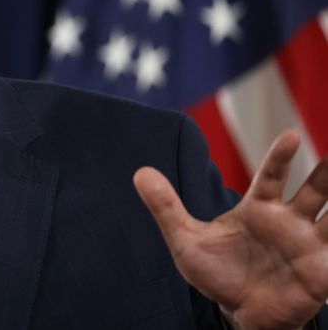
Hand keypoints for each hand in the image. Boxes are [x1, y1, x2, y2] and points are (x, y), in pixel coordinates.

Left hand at [133, 129, 327, 329]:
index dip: (281, 157)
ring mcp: (309, 245)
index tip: (289, 135)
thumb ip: (166, 207)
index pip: (272, 176)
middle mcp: (289, 221)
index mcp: (259, 209)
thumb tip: (139, 172)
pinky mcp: (322, 272)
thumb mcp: (186, 241)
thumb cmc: (217, 274)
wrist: (239, 315)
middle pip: (316, 190)